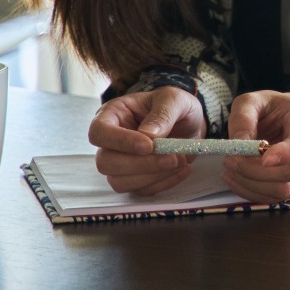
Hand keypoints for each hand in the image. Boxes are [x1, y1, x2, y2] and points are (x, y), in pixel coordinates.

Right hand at [88, 88, 205, 195]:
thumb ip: (162, 114)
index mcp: (112, 116)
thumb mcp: (174, 99)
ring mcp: (120, 163)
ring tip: (180, 161)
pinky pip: (141, 190)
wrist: (190, 121)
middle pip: (106, 163)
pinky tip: (183, 169)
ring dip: (151, 177)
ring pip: (119, 182)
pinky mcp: (135, 179)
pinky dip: (163, 183)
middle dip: (140, 164)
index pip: (99, 132)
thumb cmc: (174, 105)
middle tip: (172, 158)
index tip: (148, 145)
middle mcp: (110, 142)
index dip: (120, 142)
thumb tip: (149, 135)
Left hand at [222, 90, 289, 202]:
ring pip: (283, 189)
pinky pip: (276, 197)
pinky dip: (252, 193)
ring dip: (251, 184)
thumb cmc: (272, 107)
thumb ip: (243, 118)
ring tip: (230, 170)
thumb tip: (238, 146)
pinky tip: (236, 179)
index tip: (262, 158)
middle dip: (255, 171)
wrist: (288, 118)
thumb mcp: (252, 101)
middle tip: (229, 160)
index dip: (284, 153)